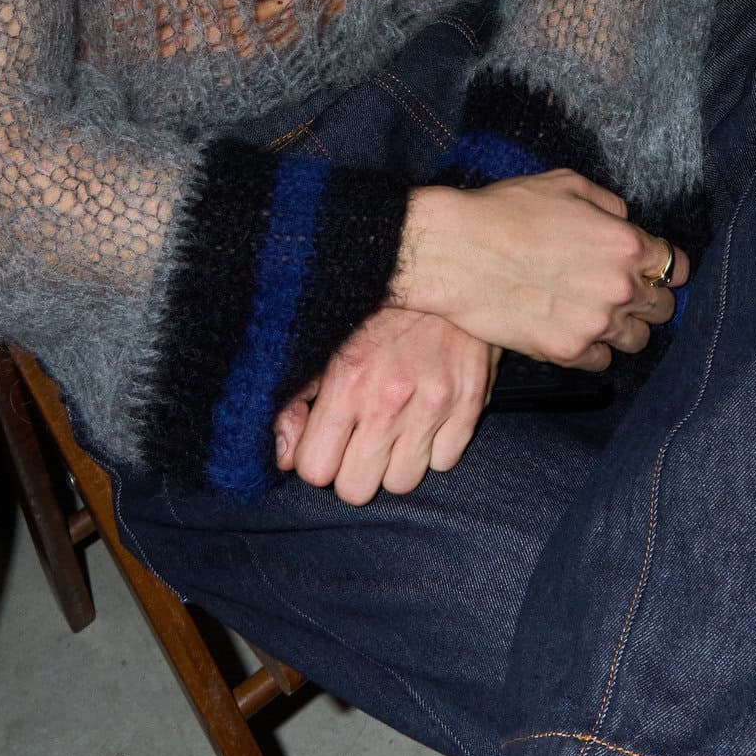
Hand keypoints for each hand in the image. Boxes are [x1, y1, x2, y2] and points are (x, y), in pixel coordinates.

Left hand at [272, 307, 498, 505]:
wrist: (446, 266)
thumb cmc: (379, 304)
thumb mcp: (327, 341)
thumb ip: (296, 398)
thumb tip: (285, 457)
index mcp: (347, 381)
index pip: (315, 470)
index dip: (317, 459)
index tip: (326, 440)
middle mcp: (390, 400)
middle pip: (357, 489)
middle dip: (352, 470)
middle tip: (358, 439)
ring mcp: (435, 405)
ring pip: (403, 482)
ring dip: (395, 462)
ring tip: (395, 426)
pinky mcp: (470, 403)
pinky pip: (446, 462)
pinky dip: (435, 447)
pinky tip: (426, 416)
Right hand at [393, 170, 688, 370]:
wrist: (457, 252)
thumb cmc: (505, 212)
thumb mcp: (564, 184)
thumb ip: (606, 202)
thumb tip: (623, 218)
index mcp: (625, 243)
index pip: (674, 266)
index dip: (667, 268)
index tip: (656, 272)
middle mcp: (619, 287)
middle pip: (661, 308)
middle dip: (648, 298)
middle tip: (624, 293)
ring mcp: (595, 323)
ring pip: (636, 340)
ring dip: (624, 328)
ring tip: (600, 316)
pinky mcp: (567, 351)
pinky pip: (601, 362)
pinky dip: (593, 349)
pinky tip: (576, 332)